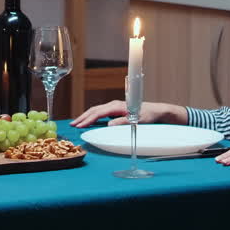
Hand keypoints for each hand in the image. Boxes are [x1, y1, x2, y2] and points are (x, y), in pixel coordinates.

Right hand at [70, 100, 186, 127]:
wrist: (157, 111)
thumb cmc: (148, 116)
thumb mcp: (138, 120)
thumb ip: (124, 122)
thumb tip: (109, 125)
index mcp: (118, 106)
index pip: (99, 113)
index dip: (88, 119)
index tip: (79, 126)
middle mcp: (115, 104)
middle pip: (95, 110)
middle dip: (83, 117)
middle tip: (73, 125)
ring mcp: (115, 106)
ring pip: (97, 110)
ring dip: (86, 116)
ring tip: (77, 123)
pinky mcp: (116, 110)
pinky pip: (101, 112)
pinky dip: (92, 116)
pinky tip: (88, 121)